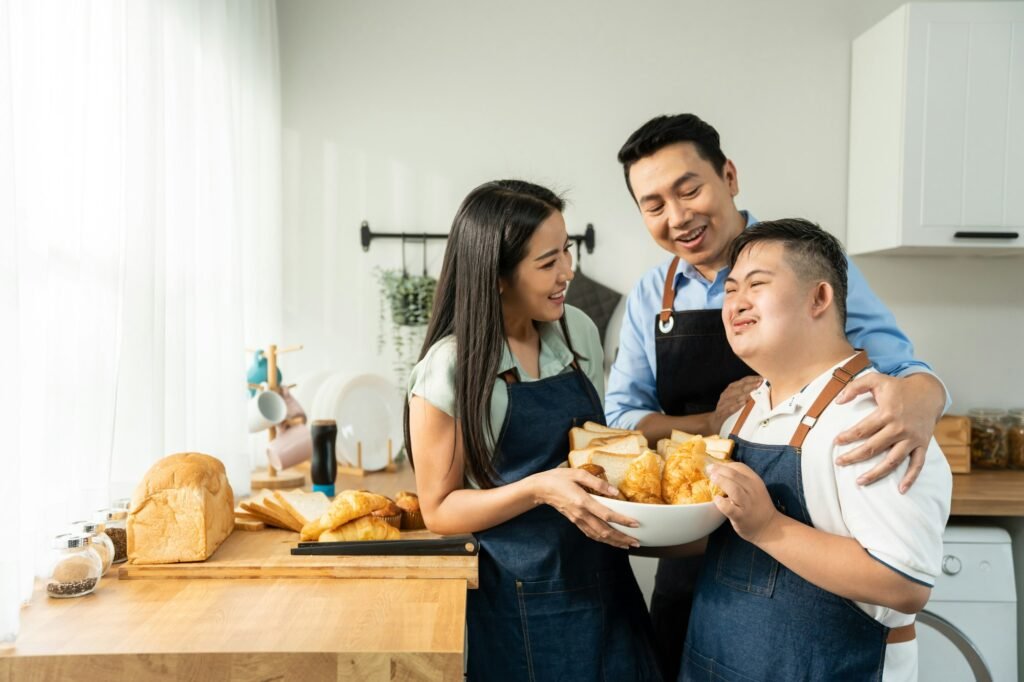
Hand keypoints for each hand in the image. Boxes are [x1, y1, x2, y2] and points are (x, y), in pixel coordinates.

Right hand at [529, 468, 639, 548]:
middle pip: (605, 531)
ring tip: (627, 545)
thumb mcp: (578, 473)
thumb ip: (598, 483)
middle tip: (636, 542)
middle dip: (622, 538)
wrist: (541, 489)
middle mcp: (581, 514)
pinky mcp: (576, 522)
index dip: (622, 521)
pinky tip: (611, 541)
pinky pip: (591, 534)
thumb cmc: (559, 478)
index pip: (606, 514)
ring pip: (598, 536)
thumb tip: (615, 492)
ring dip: (614, 542)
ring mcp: (578, 520)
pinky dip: (603, 540)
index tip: (635, 524)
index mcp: (583, 501)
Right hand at [709, 375, 762, 433]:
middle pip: (738, 388)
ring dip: (743, 394)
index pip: (741, 382)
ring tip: (752, 392)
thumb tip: (760, 391)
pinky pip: (729, 409)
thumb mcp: (735, 400)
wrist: (713, 421)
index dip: (751, 379)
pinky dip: (736, 405)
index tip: (760, 379)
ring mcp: (723, 404)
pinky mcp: (722, 414)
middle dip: (749, 385)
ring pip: (733, 397)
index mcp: (730, 390)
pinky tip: (742, 403)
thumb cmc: (727, 409)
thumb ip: (745, 394)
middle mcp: (726, 395)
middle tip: (759, 384)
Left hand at [709, 462, 777, 543]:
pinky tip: (716, 499)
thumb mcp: (753, 488)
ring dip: (721, 482)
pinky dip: (721, 503)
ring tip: (712, 479)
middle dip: (720, 470)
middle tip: (709, 470)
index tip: (714, 466)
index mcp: (755, 481)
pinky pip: (730, 508)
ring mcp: (747, 504)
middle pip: (734, 475)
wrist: (769, 527)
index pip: (740, 467)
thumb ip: (740, 480)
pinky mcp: (741, 517)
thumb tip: (719, 470)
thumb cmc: (757, 506)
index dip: (725, 465)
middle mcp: (752, 490)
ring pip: (734, 489)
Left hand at [834, 373, 943, 492]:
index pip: (862, 429)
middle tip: (839, 463)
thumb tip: (838, 401)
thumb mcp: (876, 379)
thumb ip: (855, 386)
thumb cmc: (899, 387)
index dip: (847, 437)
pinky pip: (917, 465)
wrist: (929, 392)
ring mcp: (912, 438)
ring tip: (860, 481)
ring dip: (876, 473)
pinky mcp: (923, 445)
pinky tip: (901, 490)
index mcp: (887, 413)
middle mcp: (899, 428)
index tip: (836, 442)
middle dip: (854, 457)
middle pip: (873, 447)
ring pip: (892, 460)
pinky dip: (911, 478)